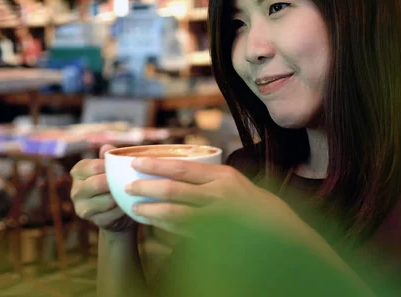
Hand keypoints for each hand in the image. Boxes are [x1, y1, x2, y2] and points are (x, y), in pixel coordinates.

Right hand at [70, 144, 135, 231]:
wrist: (118, 213)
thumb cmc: (115, 183)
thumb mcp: (113, 168)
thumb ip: (110, 157)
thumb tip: (107, 148)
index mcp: (78, 171)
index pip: (93, 166)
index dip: (111, 167)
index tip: (126, 166)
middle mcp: (76, 190)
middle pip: (96, 184)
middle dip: (115, 182)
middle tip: (131, 181)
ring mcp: (82, 207)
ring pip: (106, 200)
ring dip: (121, 197)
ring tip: (132, 192)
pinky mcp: (94, 220)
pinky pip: (111, 214)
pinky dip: (123, 209)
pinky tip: (129, 204)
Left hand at [125, 158, 301, 235]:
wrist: (272, 224)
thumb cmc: (243, 198)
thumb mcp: (228, 179)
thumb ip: (202, 174)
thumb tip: (166, 167)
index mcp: (221, 176)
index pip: (182, 168)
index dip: (156, 165)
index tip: (135, 164)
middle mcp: (220, 194)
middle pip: (175, 190)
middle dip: (147, 188)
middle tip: (127, 187)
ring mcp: (217, 217)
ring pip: (176, 213)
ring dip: (152, 211)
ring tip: (135, 208)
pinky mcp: (215, 236)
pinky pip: (184, 231)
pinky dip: (165, 226)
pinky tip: (152, 223)